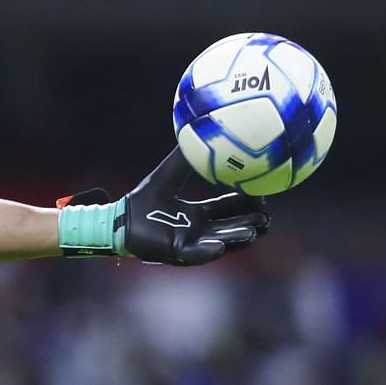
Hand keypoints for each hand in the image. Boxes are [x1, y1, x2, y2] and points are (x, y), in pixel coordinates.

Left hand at [118, 149, 270, 264]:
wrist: (118, 220)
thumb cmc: (141, 201)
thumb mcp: (166, 175)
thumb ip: (182, 157)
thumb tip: (197, 130)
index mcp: (197, 214)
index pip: (229, 209)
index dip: (247, 204)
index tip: (263, 194)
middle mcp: (197, 230)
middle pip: (231, 228)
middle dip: (251, 224)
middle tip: (267, 219)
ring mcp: (189, 243)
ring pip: (220, 242)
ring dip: (236, 238)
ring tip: (254, 232)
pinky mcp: (176, 253)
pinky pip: (195, 254)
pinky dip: (207, 251)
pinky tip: (218, 245)